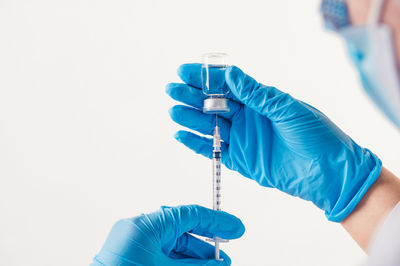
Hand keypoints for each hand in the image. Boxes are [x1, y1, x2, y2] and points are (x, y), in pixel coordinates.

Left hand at [91, 205, 244, 265]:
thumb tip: (217, 264)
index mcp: (145, 226)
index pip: (188, 215)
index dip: (216, 220)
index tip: (235, 227)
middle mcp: (140, 230)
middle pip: (183, 228)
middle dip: (209, 238)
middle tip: (230, 244)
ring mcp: (137, 243)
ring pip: (175, 243)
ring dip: (198, 254)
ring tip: (218, 263)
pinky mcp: (135, 254)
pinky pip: (165, 252)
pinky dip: (182, 260)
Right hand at [167, 64, 381, 221]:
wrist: (330, 174)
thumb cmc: (317, 136)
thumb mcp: (288, 109)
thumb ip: (258, 95)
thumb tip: (232, 76)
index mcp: (260, 101)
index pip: (227, 85)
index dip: (206, 78)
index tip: (186, 71)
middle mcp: (248, 118)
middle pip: (214, 104)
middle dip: (192, 96)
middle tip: (173, 89)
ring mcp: (243, 139)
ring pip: (210, 126)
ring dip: (191, 118)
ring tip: (174, 110)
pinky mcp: (241, 161)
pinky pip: (214, 150)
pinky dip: (197, 144)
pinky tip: (181, 135)